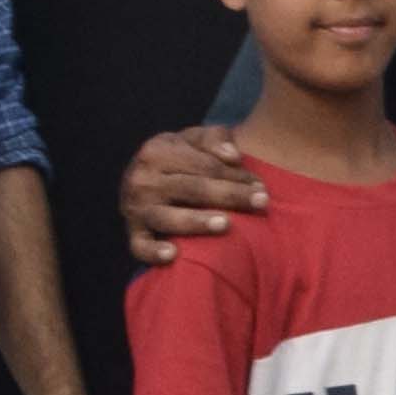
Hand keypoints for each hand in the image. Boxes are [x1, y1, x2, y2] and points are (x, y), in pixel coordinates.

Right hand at [124, 126, 263, 268]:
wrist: (140, 176)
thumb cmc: (178, 157)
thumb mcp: (192, 139)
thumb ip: (215, 139)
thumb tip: (234, 156)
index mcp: (157, 151)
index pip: (205, 166)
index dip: (236, 176)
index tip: (262, 186)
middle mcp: (143, 179)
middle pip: (193, 189)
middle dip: (230, 195)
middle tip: (262, 202)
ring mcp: (135, 207)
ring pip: (169, 218)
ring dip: (197, 222)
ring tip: (226, 224)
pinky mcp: (133, 232)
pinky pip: (140, 246)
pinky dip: (153, 252)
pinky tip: (173, 255)